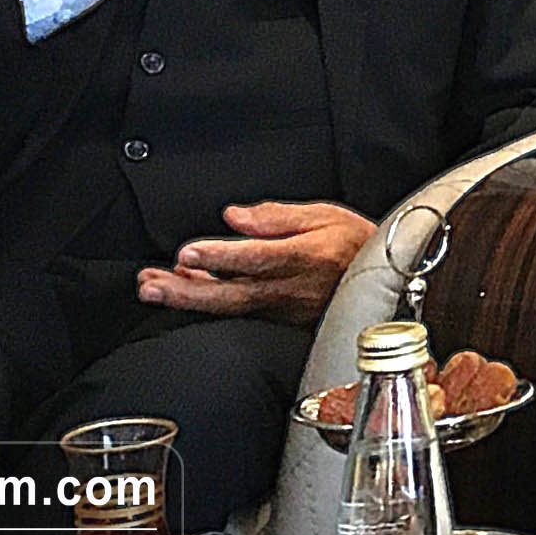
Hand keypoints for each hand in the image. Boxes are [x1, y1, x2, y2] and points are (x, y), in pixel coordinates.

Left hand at [141, 202, 374, 323]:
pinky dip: (206, 300)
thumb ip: (276, 216)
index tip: (189, 253)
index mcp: (302, 257)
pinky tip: (183, 289)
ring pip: (227, 308)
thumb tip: (234, 217)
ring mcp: (280, 309)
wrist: (385, 279)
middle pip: (230, 295)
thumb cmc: (355, 243)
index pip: (255, 258)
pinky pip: (236, 311)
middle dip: (186, 291)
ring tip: (151, 288)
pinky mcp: (277, 319)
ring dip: (187, 298)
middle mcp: (288, 289)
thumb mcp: (324, 215)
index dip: (220, 257)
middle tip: (150, 284)